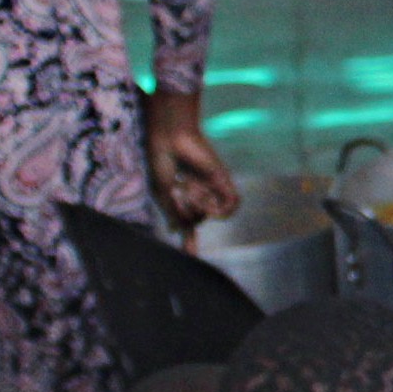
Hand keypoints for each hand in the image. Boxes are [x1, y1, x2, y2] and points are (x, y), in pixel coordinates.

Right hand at [141, 89, 237, 227]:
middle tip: (176, 189)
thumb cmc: (161, 162)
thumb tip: (179, 231)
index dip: (189, 240)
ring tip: (187, 189)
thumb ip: (173, 213)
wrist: (168, 138)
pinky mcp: (224, 180)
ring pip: (213, 215)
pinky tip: (202, 196)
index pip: (191, 222)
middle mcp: (200, 195)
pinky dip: (216, 208)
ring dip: (198, 209)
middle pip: (198, 220)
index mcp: (183, 198)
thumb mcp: (163, 192)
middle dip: (184, 211)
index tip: (190, 254)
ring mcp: (213, 188)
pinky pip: (231, 205)